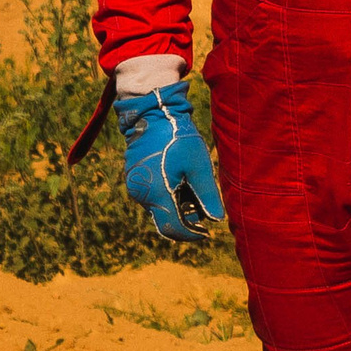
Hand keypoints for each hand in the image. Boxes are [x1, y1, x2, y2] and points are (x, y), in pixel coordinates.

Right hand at [117, 80, 225, 242]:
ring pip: (159, 209)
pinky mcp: (135, 180)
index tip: (207, 233)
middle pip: (166, 221)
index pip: (174, 229)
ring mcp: (136, 188)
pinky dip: (168, 196)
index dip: (191, 235)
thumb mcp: (198, 166)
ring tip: (194, 187)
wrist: (153, 114)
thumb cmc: (178, 138)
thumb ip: (207, 195)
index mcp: (158, 195)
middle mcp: (142, 196)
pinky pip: (153, 197)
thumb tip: (216, 220)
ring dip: (178, 207)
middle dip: (186, 220)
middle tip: (204, 207)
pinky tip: (181, 180)